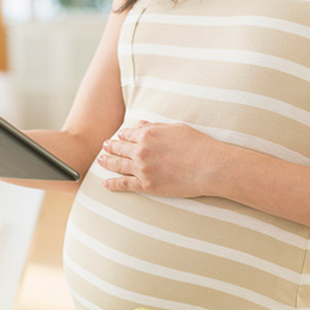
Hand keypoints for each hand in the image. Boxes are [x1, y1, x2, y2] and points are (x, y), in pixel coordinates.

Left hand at [98, 120, 227, 196]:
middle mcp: (141, 151)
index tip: (119, 137)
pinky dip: (113, 184)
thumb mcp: (176, 128)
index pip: (128, 134)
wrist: (209, 167)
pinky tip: (105, 184)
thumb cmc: (198, 145)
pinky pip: (124, 184)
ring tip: (100, 161)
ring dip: (107, 162)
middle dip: (110, 147)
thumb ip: (155, 126)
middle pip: (120, 149)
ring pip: (118, 165)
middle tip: (104, 147)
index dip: (122, 136)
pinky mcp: (146, 185)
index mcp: (148, 135)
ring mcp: (142, 169)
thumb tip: (140, 124)